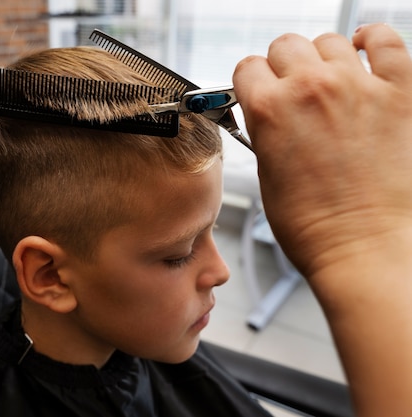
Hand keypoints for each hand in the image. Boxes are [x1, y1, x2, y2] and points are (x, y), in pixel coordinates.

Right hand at [233, 24, 411, 276]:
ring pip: (329, 41)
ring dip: (322, 58)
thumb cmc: (314, 226)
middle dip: (282, 67)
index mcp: (269, 111)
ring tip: (328, 80)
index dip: (250, 81)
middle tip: (291, 90)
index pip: (247, 67)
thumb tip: (270, 114)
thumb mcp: (266, 175)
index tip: (258, 90)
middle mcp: (311, 89)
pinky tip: (363, 51)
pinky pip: (385, 39)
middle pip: (285, 46)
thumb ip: (265, 132)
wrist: (364, 248)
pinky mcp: (399, 92)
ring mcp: (357, 86)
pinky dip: (371, 40)